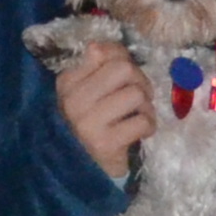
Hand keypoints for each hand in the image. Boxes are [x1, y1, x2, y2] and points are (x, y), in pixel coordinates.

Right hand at [51, 39, 153, 180]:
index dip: (122, 58)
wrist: (81, 167)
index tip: (125, 75)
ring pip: (136, 94)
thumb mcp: (88, 92)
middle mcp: (73, 100)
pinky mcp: (105, 143)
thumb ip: (100, 67)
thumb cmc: (91, 122)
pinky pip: (142, 122)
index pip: (101, 51)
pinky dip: (149, 125)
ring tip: (139, 115)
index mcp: (67, 82)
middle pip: (123, 68)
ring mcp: (88, 122)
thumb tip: (110, 47)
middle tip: (139, 95)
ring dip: (146, 106)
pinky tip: (140, 131)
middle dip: (139, 80)